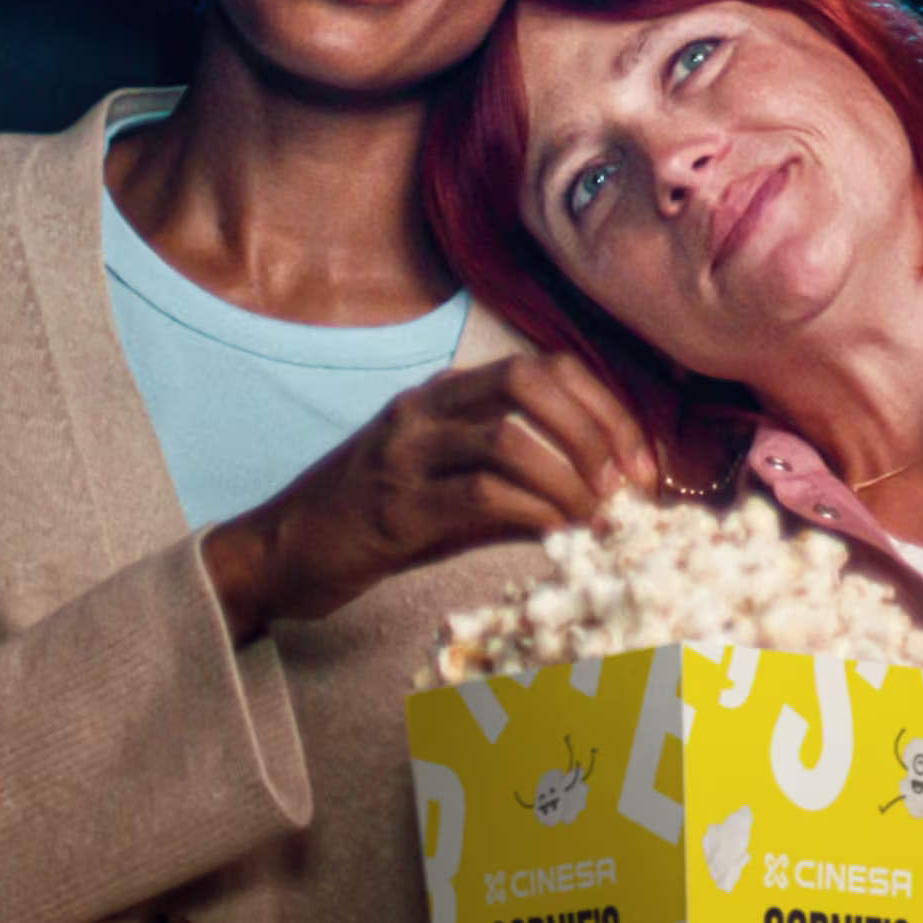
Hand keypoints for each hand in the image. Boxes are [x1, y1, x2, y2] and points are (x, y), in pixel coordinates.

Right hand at [204, 350, 658, 640]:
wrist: (282, 553)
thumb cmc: (371, 523)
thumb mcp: (452, 496)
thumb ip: (521, 492)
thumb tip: (604, 508)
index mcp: (446, 394)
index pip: (546, 369)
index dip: (605, 410)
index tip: (640, 465)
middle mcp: (426, 408)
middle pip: (532, 381)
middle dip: (594, 432)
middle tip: (624, 488)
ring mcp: (406, 452)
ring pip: (511, 436)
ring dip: (570, 479)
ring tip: (594, 520)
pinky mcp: (393, 504)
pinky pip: (481, 492)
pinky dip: (533, 511)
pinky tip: (554, 535)